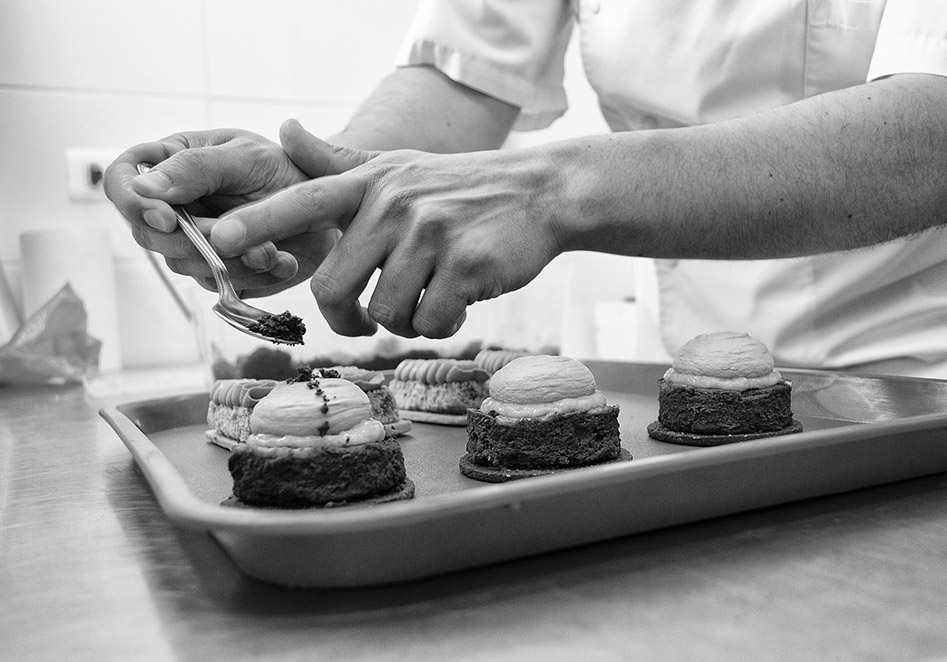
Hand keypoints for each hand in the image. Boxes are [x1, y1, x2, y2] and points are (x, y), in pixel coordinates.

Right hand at [103, 128, 334, 296]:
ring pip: (184, 266)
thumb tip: (143, 188)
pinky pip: (218, 286)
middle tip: (237, 237)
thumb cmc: (287, 169)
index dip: (134, 205)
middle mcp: (173, 206)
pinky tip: (281, 262)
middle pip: (148, 235)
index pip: (121, 183)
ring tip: (271, 250)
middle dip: (195, 241)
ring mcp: (193, 242)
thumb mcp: (245, 157)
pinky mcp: (219, 272)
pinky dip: (253, 278)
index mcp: (170, 164)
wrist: (329, 207)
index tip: (169, 219)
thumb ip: (195, 168)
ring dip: (230, 262)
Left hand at [209, 120, 563, 337]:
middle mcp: (394, 205)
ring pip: (387, 313)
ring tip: (429, 301)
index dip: (260, 221)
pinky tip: (457, 305)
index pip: (304, 199)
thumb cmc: (462, 187)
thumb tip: (285, 130)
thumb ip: (338, 163)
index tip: (220, 239)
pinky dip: (440, 326)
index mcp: (371, 185)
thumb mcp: (398, 167)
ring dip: (405, 322)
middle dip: (347, 320)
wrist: (539, 194)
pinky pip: (430, 322)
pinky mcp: (466, 265)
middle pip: (335, 288)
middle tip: (364, 325)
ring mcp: (431, 234)